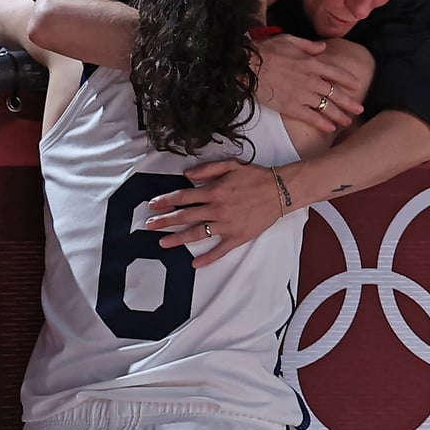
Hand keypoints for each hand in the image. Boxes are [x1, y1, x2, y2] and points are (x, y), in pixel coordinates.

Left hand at [144, 160, 282, 267]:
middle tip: (149, 226)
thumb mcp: (231, 165)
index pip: (183, 197)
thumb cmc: (256, 176)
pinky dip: (207, 258)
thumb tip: (187, 175)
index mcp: (215, 191)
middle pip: (185, 216)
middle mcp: (218, 209)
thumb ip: (207, 169)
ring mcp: (227, 225)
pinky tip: (194, 264)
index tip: (153, 205)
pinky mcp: (238, 237)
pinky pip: (220, 250)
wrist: (281, 191)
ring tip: (162, 243)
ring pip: (198, 234)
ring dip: (178, 239)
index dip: (166, 201)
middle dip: (164, 221)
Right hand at [255, 34, 363, 131]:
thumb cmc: (265, 51)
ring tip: (348, 122)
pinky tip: (330, 129)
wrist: (248, 67)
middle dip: (349, 102)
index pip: (336, 73)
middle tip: (359, 110)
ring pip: (326, 107)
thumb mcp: (288, 40)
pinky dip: (322, 124)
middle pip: (335, 93)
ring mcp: (303, 95)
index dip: (348, 80)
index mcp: (312, 63)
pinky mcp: (292, 107)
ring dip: (339, 115)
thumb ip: (308, 45)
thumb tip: (323, 47)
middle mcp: (311, 80)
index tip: (357, 85)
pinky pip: (311, 118)